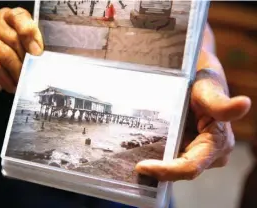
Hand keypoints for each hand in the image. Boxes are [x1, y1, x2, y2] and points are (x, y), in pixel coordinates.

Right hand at [0, 7, 43, 98]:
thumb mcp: (20, 50)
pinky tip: (12, 86)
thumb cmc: (6, 60)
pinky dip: (6, 79)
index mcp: (6, 17)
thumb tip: (40, 55)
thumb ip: (30, 47)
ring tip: (24, 81)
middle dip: (26, 59)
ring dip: (17, 72)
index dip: (30, 33)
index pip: (18, 17)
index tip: (38, 52)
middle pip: (13, 39)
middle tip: (34, 73)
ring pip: (4, 54)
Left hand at [135, 49, 251, 180]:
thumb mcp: (208, 89)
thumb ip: (220, 103)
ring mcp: (197, 152)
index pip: (190, 167)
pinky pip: (170, 158)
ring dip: (154, 164)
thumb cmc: (204, 81)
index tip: (141, 167)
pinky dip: (156, 157)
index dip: (167, 171)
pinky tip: (138, 151)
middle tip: (130, 164)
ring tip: (130, 157)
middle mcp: (210, 153)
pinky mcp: (187, 147)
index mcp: (218, 143)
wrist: (197, 76)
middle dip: (157, 170)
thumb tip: (244, 103)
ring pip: (174, 166)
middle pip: (180, 170)